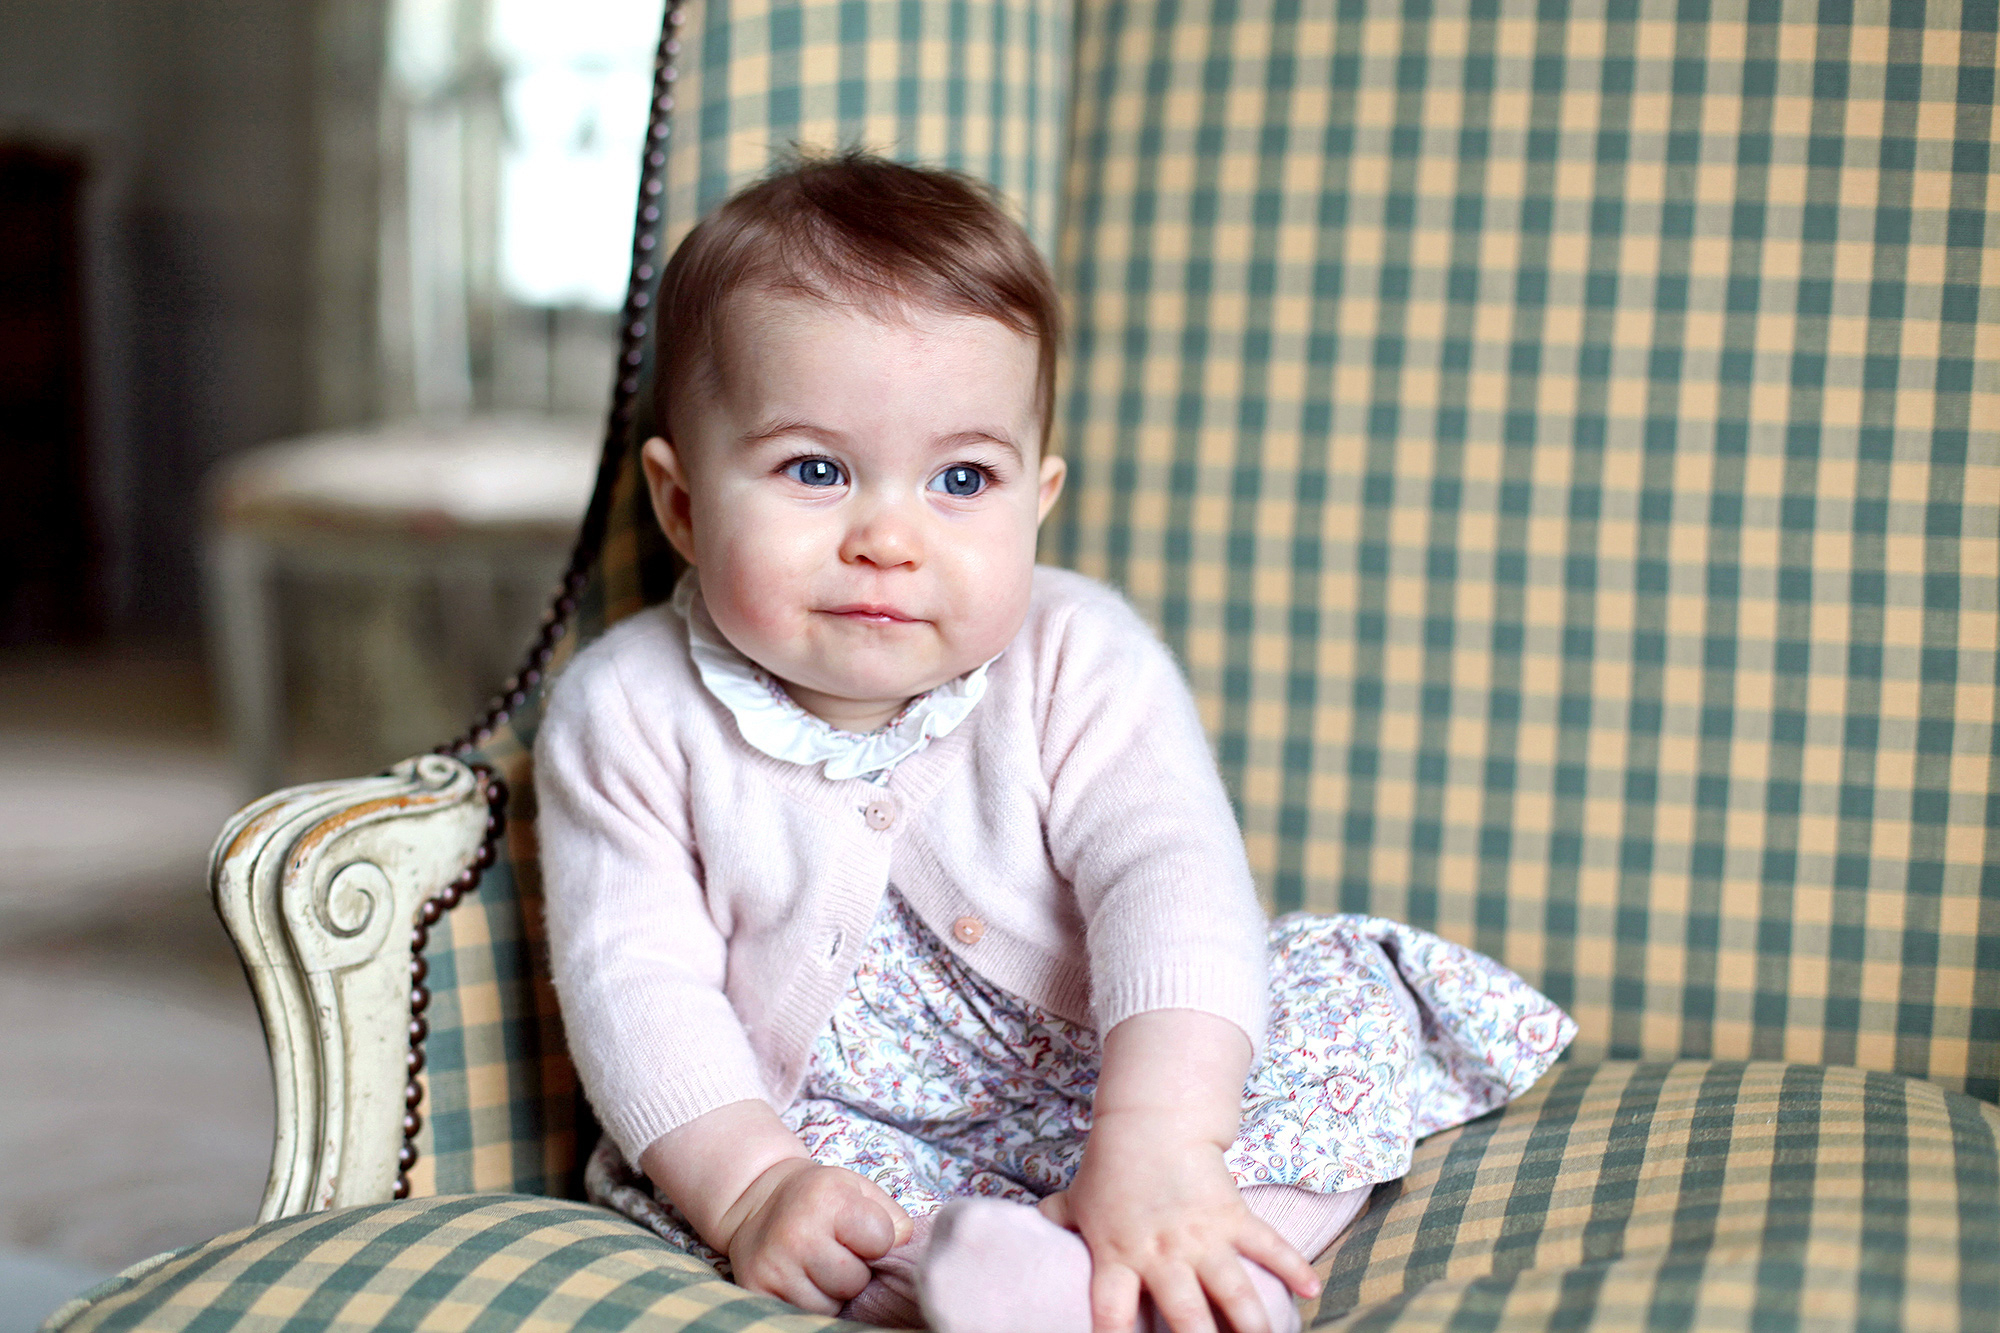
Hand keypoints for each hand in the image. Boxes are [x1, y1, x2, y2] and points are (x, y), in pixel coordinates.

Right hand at [722, 1158, 913, 1313]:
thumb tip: (905, 1255)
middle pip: (855, 1281)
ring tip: (816, 1265)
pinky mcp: (757, 1291)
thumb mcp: (858, 1190)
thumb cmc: (820, 1198)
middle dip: (854, 1271)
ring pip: (830, 1305)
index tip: (859, 1231)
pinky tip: (799, 1279)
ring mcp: (774, 1266)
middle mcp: (797, 1233)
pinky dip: (808, 1303)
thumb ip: (893, 1219)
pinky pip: (804, 1315)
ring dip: (831, 1292)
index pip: (882, 1240)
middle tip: (835, 1251)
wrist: (757, 1200)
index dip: (877, 1240)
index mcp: (828, 1198)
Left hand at [1041, 1127, 1317, 1332]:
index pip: (1112, 1315)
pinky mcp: (1233, 1216)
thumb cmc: (1110, 1167)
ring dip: (1253, 1323)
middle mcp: (1161, 1255)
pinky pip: (1268, 1245)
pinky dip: (1294, 1267)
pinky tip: (1312, 1292)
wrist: (1151, 1119)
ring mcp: (1201, 1237)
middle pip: (1185, 1316)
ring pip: (1233, 1290)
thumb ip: (1059, 1222)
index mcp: (1118, 1258)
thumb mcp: (1077, 1199)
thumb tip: (1033, 1228)